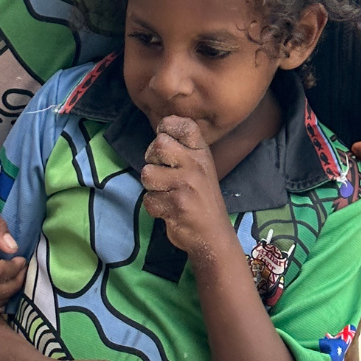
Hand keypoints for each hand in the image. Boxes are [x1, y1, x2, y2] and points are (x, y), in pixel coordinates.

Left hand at [140, 116, 236, 260]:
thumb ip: (184, 151)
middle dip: (151, 158)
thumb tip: (159, 132)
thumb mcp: (201, 168)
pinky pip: (148, 199)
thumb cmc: (201, 199)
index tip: (163, 138)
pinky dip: (153, 206)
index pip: (184, 125)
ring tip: (165, 193)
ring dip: (151, 186)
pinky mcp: (176, 204)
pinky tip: (167, 209)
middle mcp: (196, 164)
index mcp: (202, 153)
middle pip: (159, 144)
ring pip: (147, 173)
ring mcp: (186, 184)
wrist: (213, 235)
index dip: (167, 126)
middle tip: (160, 172)